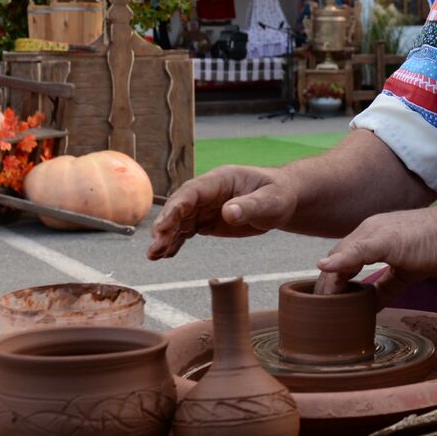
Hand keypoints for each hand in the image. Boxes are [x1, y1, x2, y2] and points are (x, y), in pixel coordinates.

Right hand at [147, 166, 298, 259]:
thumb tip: (228, 212)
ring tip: (153, 256)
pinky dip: (176, 242)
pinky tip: (165, 255)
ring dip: (166, 237)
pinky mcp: (208, 221)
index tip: (164, 225)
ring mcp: (206, 206)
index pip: (192, 192)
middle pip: (180, 207)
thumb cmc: (279, 195)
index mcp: (220, 180)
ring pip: (180, 221)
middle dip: (166, 225)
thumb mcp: (270, 201)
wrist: (283, 200)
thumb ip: (249, 206)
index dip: (176, 207)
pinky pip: (187, 231)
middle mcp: (208, 192)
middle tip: (154, 246)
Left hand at [314, 207, 436, 306]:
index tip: (325, 302)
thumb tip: (370, 306)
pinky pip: (358, 250)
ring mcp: (376, 232)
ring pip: (342, 254)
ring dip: (329, 279)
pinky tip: (326, 268)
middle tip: (317, 308)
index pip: (342, 258)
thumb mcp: (405, 272)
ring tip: (321, 302)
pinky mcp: (386, 238)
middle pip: (336, 256)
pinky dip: (340, 260)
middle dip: (325, 283)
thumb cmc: (436, 246)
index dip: (332, 280)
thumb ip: (385, 288)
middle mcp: (369, 230)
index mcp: (371, 235)